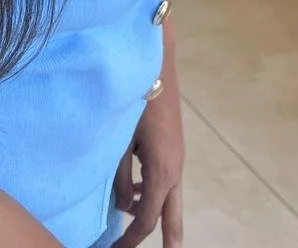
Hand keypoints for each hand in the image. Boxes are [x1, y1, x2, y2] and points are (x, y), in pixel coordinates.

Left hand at [112, 32, 184, 246]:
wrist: (156, 67)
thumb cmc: (134, 102)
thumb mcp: (122, 142)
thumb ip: (120, 178)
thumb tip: (123, 208)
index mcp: (162, 173)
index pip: (148, 220)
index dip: (132, 239)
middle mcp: (175, 171)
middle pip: (173, 218)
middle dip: (167, 242)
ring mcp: (178, 159)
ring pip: (171, 199)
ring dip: (155, 213)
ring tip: (133, 224)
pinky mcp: (174, 148)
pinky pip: (166, 181)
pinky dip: (153, 192)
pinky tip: (136, 188)